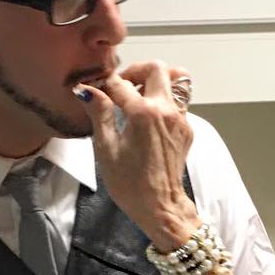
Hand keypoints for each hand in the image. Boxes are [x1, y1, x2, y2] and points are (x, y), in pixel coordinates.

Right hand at [75, 62, 198, 250]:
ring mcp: (180, 119)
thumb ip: (99, 114)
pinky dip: (164, 101)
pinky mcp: (187, 130)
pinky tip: (149, 118)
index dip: (103, 84)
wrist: (160, 206)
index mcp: (143, 113)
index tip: (95, 89)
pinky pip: (179, 102)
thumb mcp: (106, 149)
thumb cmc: (131, 184)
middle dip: (136, 70)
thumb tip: (88, 91)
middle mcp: (166, 111)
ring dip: (156, 81)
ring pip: (176, 81)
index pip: (120, 84)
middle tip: (122, 85)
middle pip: (157, 68)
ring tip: (139, 96)